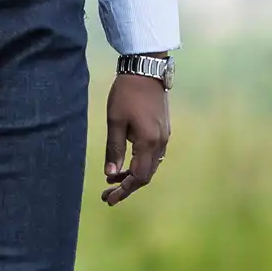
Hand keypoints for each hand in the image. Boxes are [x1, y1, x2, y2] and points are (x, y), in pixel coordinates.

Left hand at [101, 73, 170, 205]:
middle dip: (127, 186)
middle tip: (107, 194)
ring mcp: (164, 136)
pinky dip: (139, 163)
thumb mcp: (115, 121)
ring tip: (112, 179)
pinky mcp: (163, 129)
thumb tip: (110, 173)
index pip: (138, 177)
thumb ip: (114, 149)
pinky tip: (125, 162)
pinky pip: (153, 155)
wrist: (146, 70)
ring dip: (132, 175)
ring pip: (150, 165)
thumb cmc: (127, 93)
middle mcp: (161, 142)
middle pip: (146, 175)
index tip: (109, 199)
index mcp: (149, 142)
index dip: (124, 190)